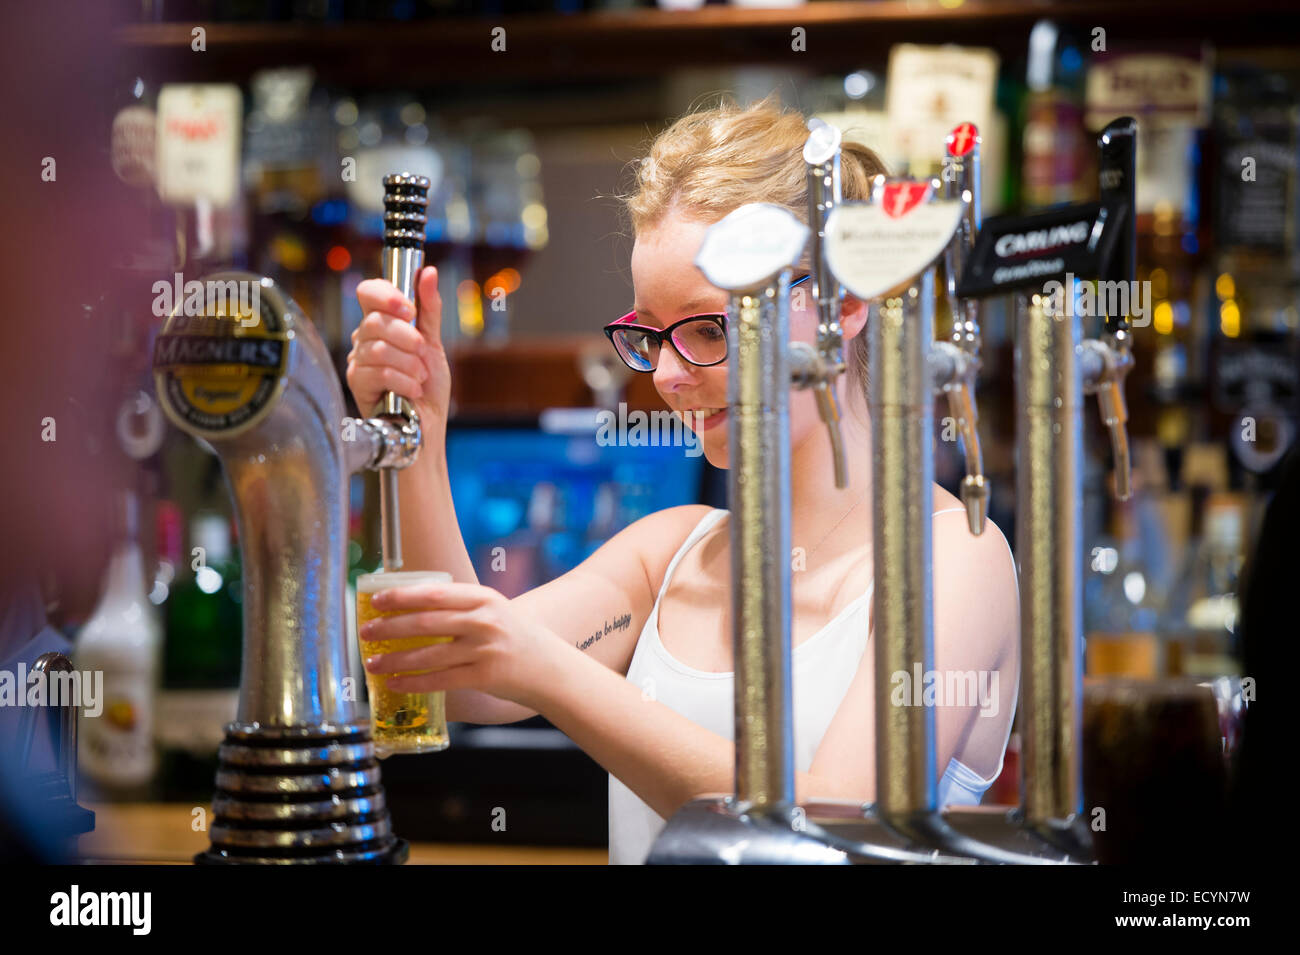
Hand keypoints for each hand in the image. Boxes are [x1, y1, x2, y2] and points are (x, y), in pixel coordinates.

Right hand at [346, 266, 449, 431]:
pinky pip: (379, 371)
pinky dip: (403, 381)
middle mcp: (365, 339)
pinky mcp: (357, 383)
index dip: (386, 295)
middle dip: (408, 338)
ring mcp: (358, 361)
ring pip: (379, 347)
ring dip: (409, 364)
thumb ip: (429, 309)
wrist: (427, 426)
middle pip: (375, 321)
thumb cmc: (428, 389)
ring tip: (420, 378)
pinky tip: (412, 391)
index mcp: (382, 324)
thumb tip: (428, 272)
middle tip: (422, 353)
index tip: (409, 309)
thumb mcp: (434, 344)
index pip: (368, 292)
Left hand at [359, 580, 557, 711]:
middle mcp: (485, 621)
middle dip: (390, 627)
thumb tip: (410, 608)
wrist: (549, 667)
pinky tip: (395, 683)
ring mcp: (486, 649)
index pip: (434, 593)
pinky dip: (414, 682)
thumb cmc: (514, 637)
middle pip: (427, 622)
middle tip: (366, 631)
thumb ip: (460, 608)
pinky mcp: (485, 677)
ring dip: (395, 659)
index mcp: (484, 598)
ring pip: (429, 654)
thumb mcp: (494, 611)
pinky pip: (441, 680)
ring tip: (373, 662)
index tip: (377, 600)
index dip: (402, 596)